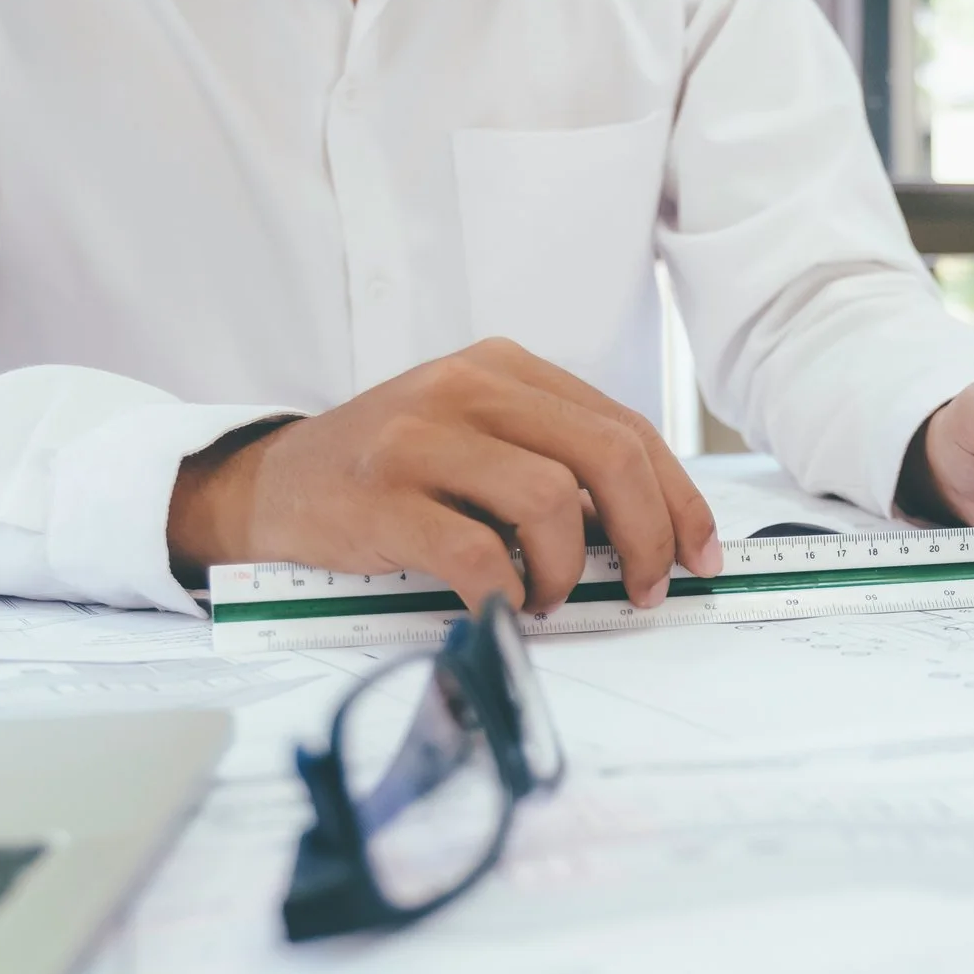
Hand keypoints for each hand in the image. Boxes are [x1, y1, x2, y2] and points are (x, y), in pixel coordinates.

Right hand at [167, 338, 721, 612]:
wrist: (272, 486)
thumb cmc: (393, 474)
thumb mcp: (478, 441)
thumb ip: (557, 466)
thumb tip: (657, 535)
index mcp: (504, 369)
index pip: (625, 428)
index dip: (679, 499)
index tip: (701, 554)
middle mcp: (467, 388)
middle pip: (606, 456)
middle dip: (648, 534)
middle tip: (647, 589)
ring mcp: (420, 438)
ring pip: (552, 501)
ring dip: (568, 567)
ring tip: (549, 595)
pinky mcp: (383, 498)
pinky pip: (478, 552)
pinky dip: (506, 591)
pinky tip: (501, 604)